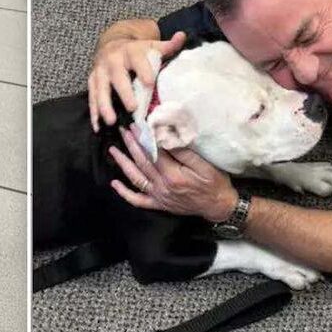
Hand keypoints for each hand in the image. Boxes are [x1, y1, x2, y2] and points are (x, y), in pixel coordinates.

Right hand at [88, 31, 185, 130]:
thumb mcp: (151, 45)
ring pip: (100, 89)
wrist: (111, 43)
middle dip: (124, 92)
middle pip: (117, 77)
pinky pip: (91, 97)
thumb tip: (182, 36)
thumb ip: (168, 45)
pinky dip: (93, 112)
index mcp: (130, 51)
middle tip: (132, 108)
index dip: (143, 70)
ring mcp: (100, 72)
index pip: (137, 60)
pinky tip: (97, 126)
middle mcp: (112, 60)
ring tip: (111, 121)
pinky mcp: (92, 81)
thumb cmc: (136, 50)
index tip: (150, 83)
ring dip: (104, 106)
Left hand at [108, 124, 238, 222]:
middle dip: (131, 145)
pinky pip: (138, 200)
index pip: (153, 152)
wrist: (219, 206)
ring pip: (136, 178)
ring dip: (123, 164)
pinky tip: (115, 183)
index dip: (143, 138)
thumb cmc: (215, 183)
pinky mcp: (159, 204)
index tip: (136, 125)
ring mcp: (159, 196)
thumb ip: (183, 152)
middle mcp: (162, 186)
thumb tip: (166, 138)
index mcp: (173, 175)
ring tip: (113, 150)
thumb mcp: (204, 165)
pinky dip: (125, 193)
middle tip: (122, 131)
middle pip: (142, 162)